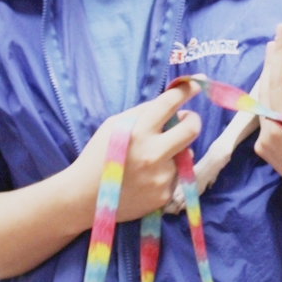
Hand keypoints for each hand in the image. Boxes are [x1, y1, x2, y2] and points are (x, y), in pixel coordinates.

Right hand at [73, 82, 201, 222]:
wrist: (84, 198)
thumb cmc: (97, 157)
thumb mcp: (113, 126)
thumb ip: (141, 114)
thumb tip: (170, 105)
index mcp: (138, 131)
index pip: (169, 104)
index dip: (186, 91)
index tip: (197, 83)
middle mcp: (153, 153)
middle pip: (192, 129)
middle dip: (193, 119)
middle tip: (187, 118)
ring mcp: (161, 176)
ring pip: (184, 154)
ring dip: (174, 151)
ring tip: (150, 159)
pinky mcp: (164, 195)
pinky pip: (176, 175)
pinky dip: (166, 172)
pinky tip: (146, 178)